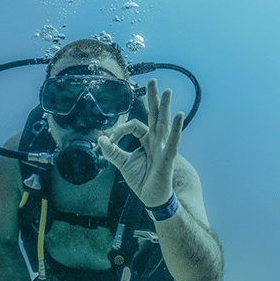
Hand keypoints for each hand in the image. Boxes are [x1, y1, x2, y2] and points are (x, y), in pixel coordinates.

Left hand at [98, 79, 183, 207]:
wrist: (153, 199)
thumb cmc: (143, 181)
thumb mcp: (122, 163)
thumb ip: (112, 151)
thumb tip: (100, 138)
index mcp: (147, 140)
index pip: (134, 125)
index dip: (119, 129)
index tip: (108, 139)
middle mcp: (157, 141)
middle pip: (155, 116)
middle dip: (153, 99)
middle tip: (153, 81)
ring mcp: (163, 149)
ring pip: (164, 125)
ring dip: (165, 108)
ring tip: (167, 92)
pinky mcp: (168, 159)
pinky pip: (173, 142)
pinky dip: (177, 129)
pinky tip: (179, 116)